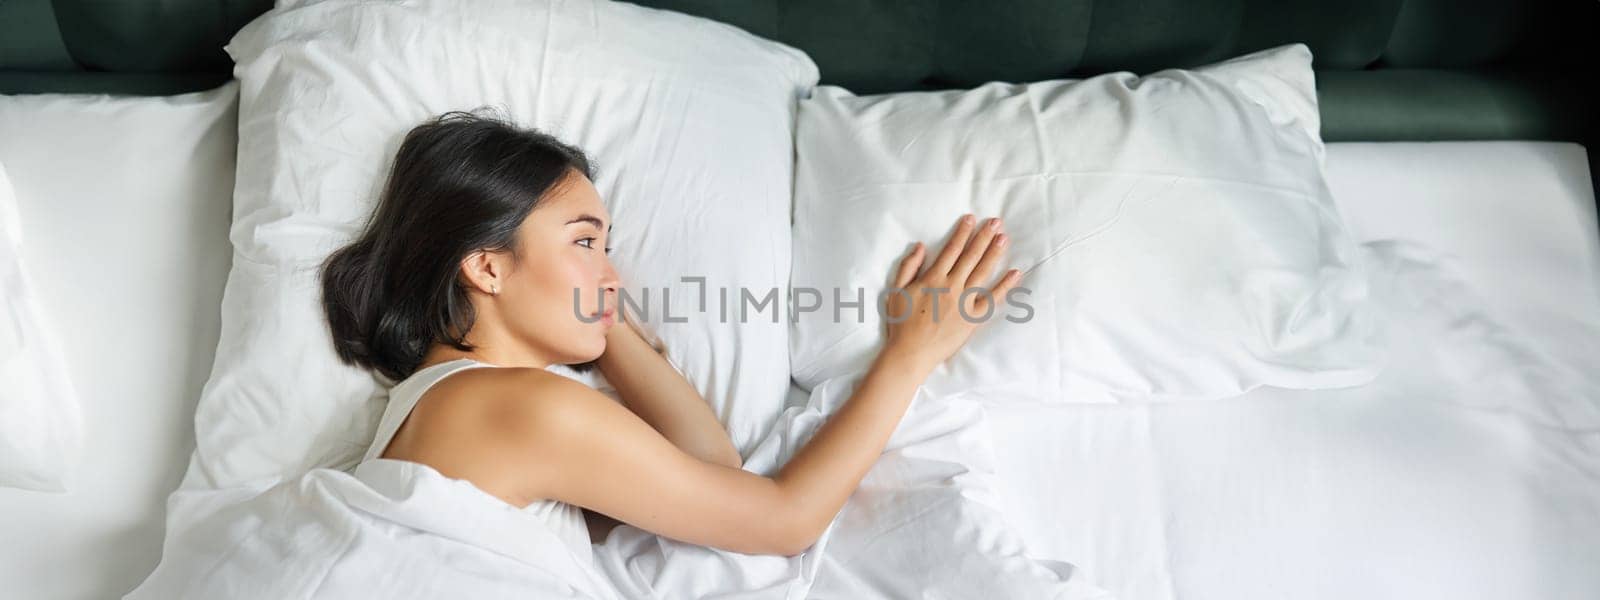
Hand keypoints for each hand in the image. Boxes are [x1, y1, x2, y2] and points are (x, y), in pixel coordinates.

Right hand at [881, 214, 1020, 371]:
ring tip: (1004, 237)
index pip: (951, 249)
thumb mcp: (896, 291)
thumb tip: (921, 246)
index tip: (971, 219)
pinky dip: (1005, 286)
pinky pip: (992, 299)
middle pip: (970, 256)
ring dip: (994, 253)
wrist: (911, 353)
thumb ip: (908, 267)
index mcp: (933, 278)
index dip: (962, 232)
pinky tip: (1015, 273)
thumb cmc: (901, 323)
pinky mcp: (973, 318)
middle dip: (983, 237)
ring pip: (982, 272)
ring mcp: (964, 302)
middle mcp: (951, 286)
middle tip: (996, 222)